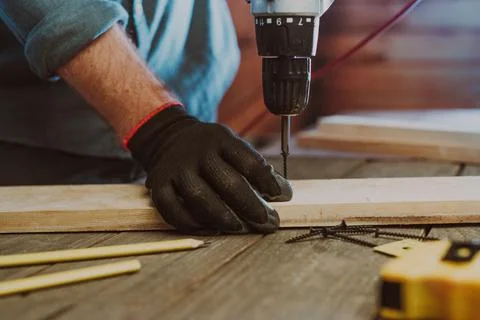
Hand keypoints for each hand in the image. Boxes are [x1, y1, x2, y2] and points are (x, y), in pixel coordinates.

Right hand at [128, 106, 291, 233]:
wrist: (169, 139)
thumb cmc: (211, 150)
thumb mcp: (232, 147)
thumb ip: (255, 167)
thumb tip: (283, 193)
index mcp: (220, 138)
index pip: (249, 161)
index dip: (268, 181)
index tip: (283, 196)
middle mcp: (197, 151)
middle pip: (228, 183)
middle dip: (252, 206)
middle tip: (269, 222)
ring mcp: (176, 168)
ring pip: (200, 198)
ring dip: (224, 218)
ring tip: (242, 228)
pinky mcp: (158, 185)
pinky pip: (173, 210)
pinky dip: (192, 224)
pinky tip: (211, 229)